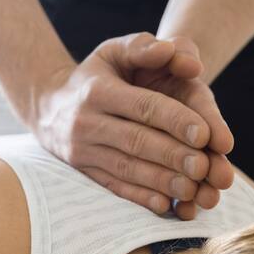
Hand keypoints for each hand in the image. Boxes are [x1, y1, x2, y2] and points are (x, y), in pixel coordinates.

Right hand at [32, 32, 233, 218]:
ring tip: (193, 190)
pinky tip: (165, 205)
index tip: (205, 134)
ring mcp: (83, 151)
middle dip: (172, 156)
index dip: (175, 120)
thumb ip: (147, 48)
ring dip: (161, 182)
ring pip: (126, 169)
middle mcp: (86, 122)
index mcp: (97, 90)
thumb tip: (183, 58)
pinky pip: (114, 187)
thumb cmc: (97, 74)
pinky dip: (140, 198)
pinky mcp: (85, 172)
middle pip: (136, 141)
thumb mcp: (115, 51)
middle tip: (204, 167)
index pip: (142, 106)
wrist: (49, 106)